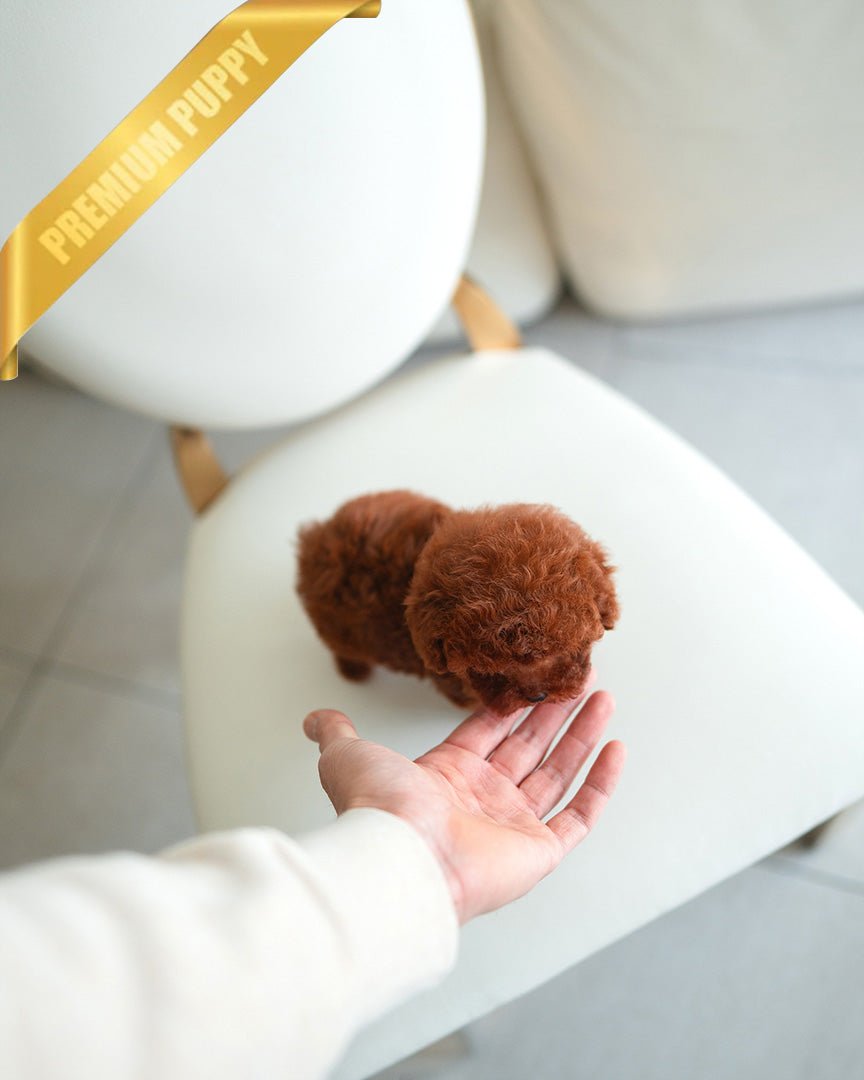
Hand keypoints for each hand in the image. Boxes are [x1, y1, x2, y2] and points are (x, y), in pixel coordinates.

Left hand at [303, 673, 624, 923]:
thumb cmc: (378, 808)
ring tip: (603, 696)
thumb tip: (315, 719)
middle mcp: (481, 799)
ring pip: (557, 771)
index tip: (534, 674)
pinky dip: (600, 783)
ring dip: (582, 734)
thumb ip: (337, 735)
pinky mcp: (538, 852)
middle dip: (555, 710)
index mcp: (445, 775)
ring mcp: (512, 825)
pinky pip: (580, 814)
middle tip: (581, 676)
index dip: (512, 702)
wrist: (403, 858)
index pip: (487, 729)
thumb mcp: (348, 756)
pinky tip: (615, 748)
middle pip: (528, 745)